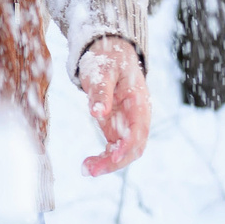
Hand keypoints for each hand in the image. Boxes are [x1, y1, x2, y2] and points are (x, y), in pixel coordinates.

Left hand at [78, 37, 150, 175]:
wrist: (110, 54)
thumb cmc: (107, 59)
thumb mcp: (102, 71)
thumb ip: (100, 91)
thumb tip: (97, 113)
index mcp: (139, 102)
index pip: (139, 129)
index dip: (127, 145)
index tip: (112, 155)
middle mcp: (138, 117)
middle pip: (134, 147)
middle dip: (115, 161)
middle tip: (89, 169)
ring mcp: (128, 124)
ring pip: (124, 152)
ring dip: (108, 163)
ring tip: (85, 169)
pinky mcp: (117, 128)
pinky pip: (114, 149)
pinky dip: (104, 158)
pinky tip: (89, 163)